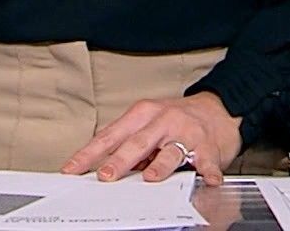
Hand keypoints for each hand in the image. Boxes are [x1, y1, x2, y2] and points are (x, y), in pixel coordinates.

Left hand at [58, 93, 241, 187]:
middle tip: (106, 175)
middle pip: (137, 142)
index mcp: (142, 114)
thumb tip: (108, 168)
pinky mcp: (208, 146)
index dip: (89, 153)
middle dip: (120, 160)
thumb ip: (131, 144)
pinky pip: (207, 160)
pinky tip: (208, 180)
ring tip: (151, 177)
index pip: (110, 136)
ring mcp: (186, 133)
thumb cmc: (176, 119)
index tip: (72, 169)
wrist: (217, 109)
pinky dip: (208, 171)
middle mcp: (162, 120)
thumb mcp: (149, 124)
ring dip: (160, 165)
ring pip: (170, 150)